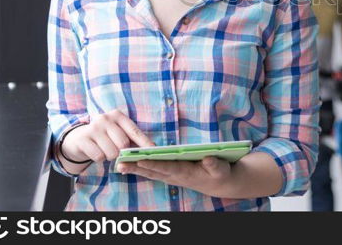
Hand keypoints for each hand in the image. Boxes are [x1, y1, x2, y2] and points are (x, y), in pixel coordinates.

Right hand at [61, 109, 154, 163]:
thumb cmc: (105, 137)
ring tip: (105, 150)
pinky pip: (99, 156)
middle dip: (122, 152)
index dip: (144, 143)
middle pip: (123, 144)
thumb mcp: (118, 133)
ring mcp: (93, 128)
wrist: (78, 138)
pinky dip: (99, 159)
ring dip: (110, 156)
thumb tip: (153, 148)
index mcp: (118, 116)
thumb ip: (133, 139)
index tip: (153, 151)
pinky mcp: (83, 139)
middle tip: (116, 151)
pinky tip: (96, 151)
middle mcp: (105, 118)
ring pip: (111, 152)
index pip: (134, 131)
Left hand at [117, 156, 231, 196]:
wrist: (220, 184)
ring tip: (120, 164)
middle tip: (120, 164)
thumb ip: (214, 164)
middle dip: (137, 167)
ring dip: (136, 169)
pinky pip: (154, 172)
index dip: (153, 164)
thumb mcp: (221, 169)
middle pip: (153, 171)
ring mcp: (173, 176)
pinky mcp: (172, 174)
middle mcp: (176, 176)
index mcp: (186, 173)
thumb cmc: (220, 174)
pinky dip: (142, 168)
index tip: (140, 160)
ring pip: (151, 172)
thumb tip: (207, 158)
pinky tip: (132, 165)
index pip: (166, 168)